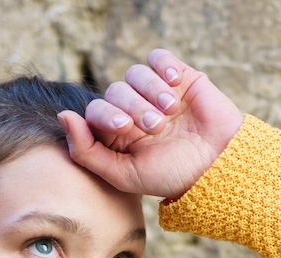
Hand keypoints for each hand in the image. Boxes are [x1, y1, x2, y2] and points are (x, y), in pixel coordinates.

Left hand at [57, 49, 244, 199]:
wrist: (218, 166)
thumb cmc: (171, 175)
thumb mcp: (123, 175)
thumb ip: (87, 152)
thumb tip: (62, 116)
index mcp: (117, 134)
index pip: (95, 110)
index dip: (106, 114)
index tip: (126, 127)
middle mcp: (134, 110)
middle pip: (116, 90)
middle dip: (134, 107)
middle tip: (155, 127)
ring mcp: (156, 92)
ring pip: (136, 73)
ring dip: (151, 91)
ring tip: (170, 111)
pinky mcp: (179, 77)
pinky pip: (158, 58)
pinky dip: (163, 67)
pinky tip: (175, 85)